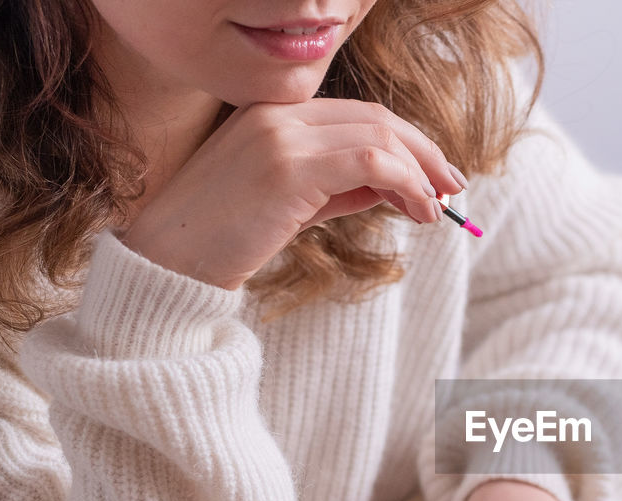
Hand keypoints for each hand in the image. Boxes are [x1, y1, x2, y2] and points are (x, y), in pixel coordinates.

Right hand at [122, 99, 465, 289]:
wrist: (169, 264)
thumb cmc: (225, 240)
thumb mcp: (293, 206)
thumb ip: (341, 189)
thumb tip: (399, 189)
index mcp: (272, 115)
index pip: (358, 115)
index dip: (406, 143)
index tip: (435, 176)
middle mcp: (276, 114)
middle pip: (375, 118)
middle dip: (423, 153)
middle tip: (453, 187)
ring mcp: (280, 135)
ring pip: (378, 136)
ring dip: (420, 173)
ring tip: (436, 210)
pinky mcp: (287, 166)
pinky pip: (371, 161)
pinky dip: (406, 184)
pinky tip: (419, 211)